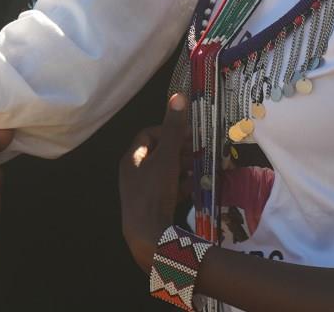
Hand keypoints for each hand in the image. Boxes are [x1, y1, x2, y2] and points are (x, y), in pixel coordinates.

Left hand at [118, 93, 190, 272]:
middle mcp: (134, 174)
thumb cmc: (153, 192)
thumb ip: (174, 129)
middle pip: (158, 154)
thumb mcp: (167, 158)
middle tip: (200, 148)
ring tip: (202, 165)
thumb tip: (178, 96)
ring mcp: (143, 193)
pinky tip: (198, 186)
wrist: (148, 237)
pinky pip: (170, 191)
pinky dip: (184, 185)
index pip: (147, 135)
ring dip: (184, 167)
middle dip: (180, 149)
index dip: (168, 130)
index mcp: (132, 159)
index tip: (188, 132)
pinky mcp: (153, 209)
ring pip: (166, 173)